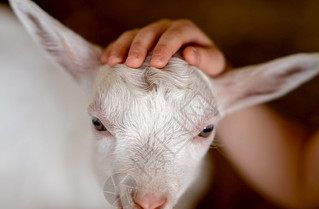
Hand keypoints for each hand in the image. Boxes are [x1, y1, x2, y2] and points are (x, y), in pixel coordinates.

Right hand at [100, 19, 225, 75]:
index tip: (157, 64)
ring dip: (121, 48)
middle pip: (150, 33)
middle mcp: (165, 29)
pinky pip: (123, 43)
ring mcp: (150, 35)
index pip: (174, 34)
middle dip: (139, 48)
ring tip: (112, 63)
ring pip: (133, 35)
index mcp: (185, 30)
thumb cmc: (207, 67)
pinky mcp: (137, 44)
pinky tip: (105, 62)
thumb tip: (189, 54)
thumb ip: (205, 58)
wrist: (199, 70)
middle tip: (131, 64)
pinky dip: (113, 51)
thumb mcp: (213, 64)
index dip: (165, 47)